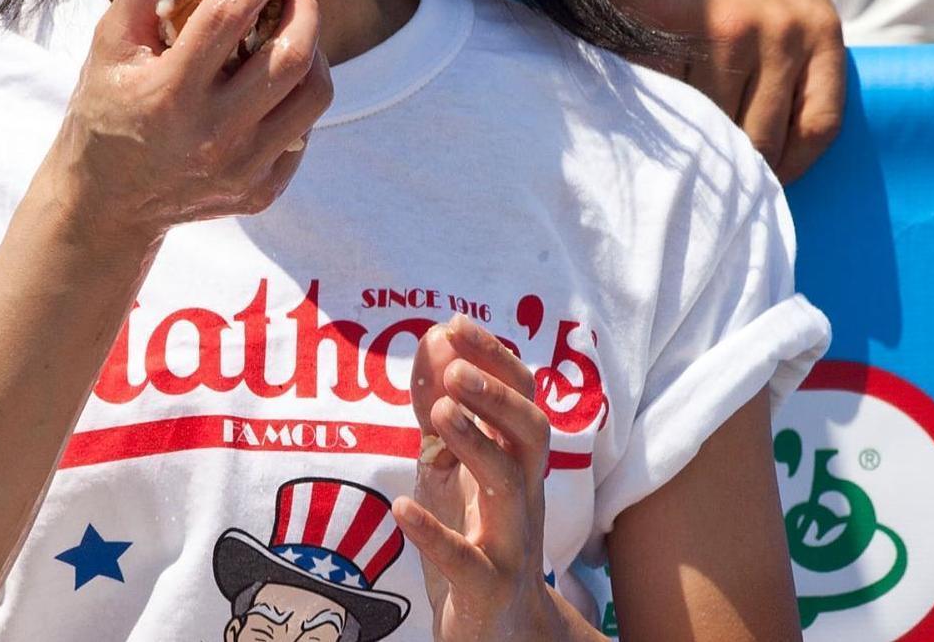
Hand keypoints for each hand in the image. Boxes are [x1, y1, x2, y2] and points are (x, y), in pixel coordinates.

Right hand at [38, 0, 331, 247]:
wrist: (107, 203)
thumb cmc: (108, 107)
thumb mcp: (110, 42)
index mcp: (169, 94)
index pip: (228, 18)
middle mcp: (211, 137)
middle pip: (289, 58)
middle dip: (303, 9)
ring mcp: (241, 170)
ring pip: (313, 96)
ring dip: (312, 51)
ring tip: (292, 33)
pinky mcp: (261, 192)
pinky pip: (305, 132)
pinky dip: (297, 98)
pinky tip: (274, 84)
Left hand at [393, 315, 579, 641]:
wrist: (501, 632)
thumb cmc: (476, 536)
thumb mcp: (454, 466)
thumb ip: (443, 407)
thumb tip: (433, 336)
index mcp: (517, 461)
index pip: (521, 396)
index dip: (493, 358)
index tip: (455, 323)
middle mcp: (523, 495)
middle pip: (533, 432)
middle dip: (497, 395)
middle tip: (455, 368)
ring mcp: (511, 542)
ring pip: (510, 485)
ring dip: (477, 443)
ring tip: (442, 410)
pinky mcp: (487, 587)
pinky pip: (468, 559)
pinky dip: (434, 531)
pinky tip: (401, 507)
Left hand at [601, 0, 844, 182]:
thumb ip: (592, 42)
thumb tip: (573, 103)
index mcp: (674, 18)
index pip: (665, 110)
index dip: (657, 149)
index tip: (647, 176)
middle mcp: (737, 27)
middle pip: (719, 130)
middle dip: (702, 169)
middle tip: (685, 203)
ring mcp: (788, 34)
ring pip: (768, 135)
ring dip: (749, 173)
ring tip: (727, 198)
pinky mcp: (827, 38)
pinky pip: (821, 121)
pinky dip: (799, 159)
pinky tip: (777, 177)